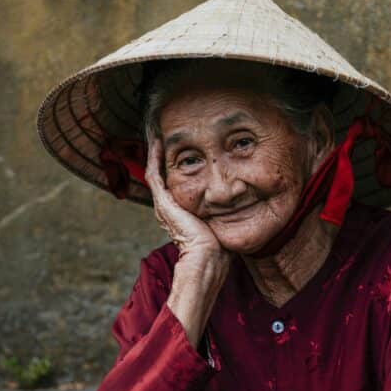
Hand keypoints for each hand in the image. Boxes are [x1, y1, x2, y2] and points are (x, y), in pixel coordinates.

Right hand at [146, 136, 231, 343]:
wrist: (207, 256)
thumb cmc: (218, 246)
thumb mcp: (219, 222)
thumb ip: (222, 213)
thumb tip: (238, 206)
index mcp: (180, 213)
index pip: (173, 184)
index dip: (174, 167)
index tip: (181, 151)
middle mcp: (168, 207)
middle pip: (160, 175)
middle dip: (161, 156)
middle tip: (162, 137)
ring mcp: (164, 203)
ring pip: (153, 171)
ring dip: (155, 152)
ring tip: (156, 135)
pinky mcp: (162, 201)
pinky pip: (153, 172)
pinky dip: (154, 156)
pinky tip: (157, 141)